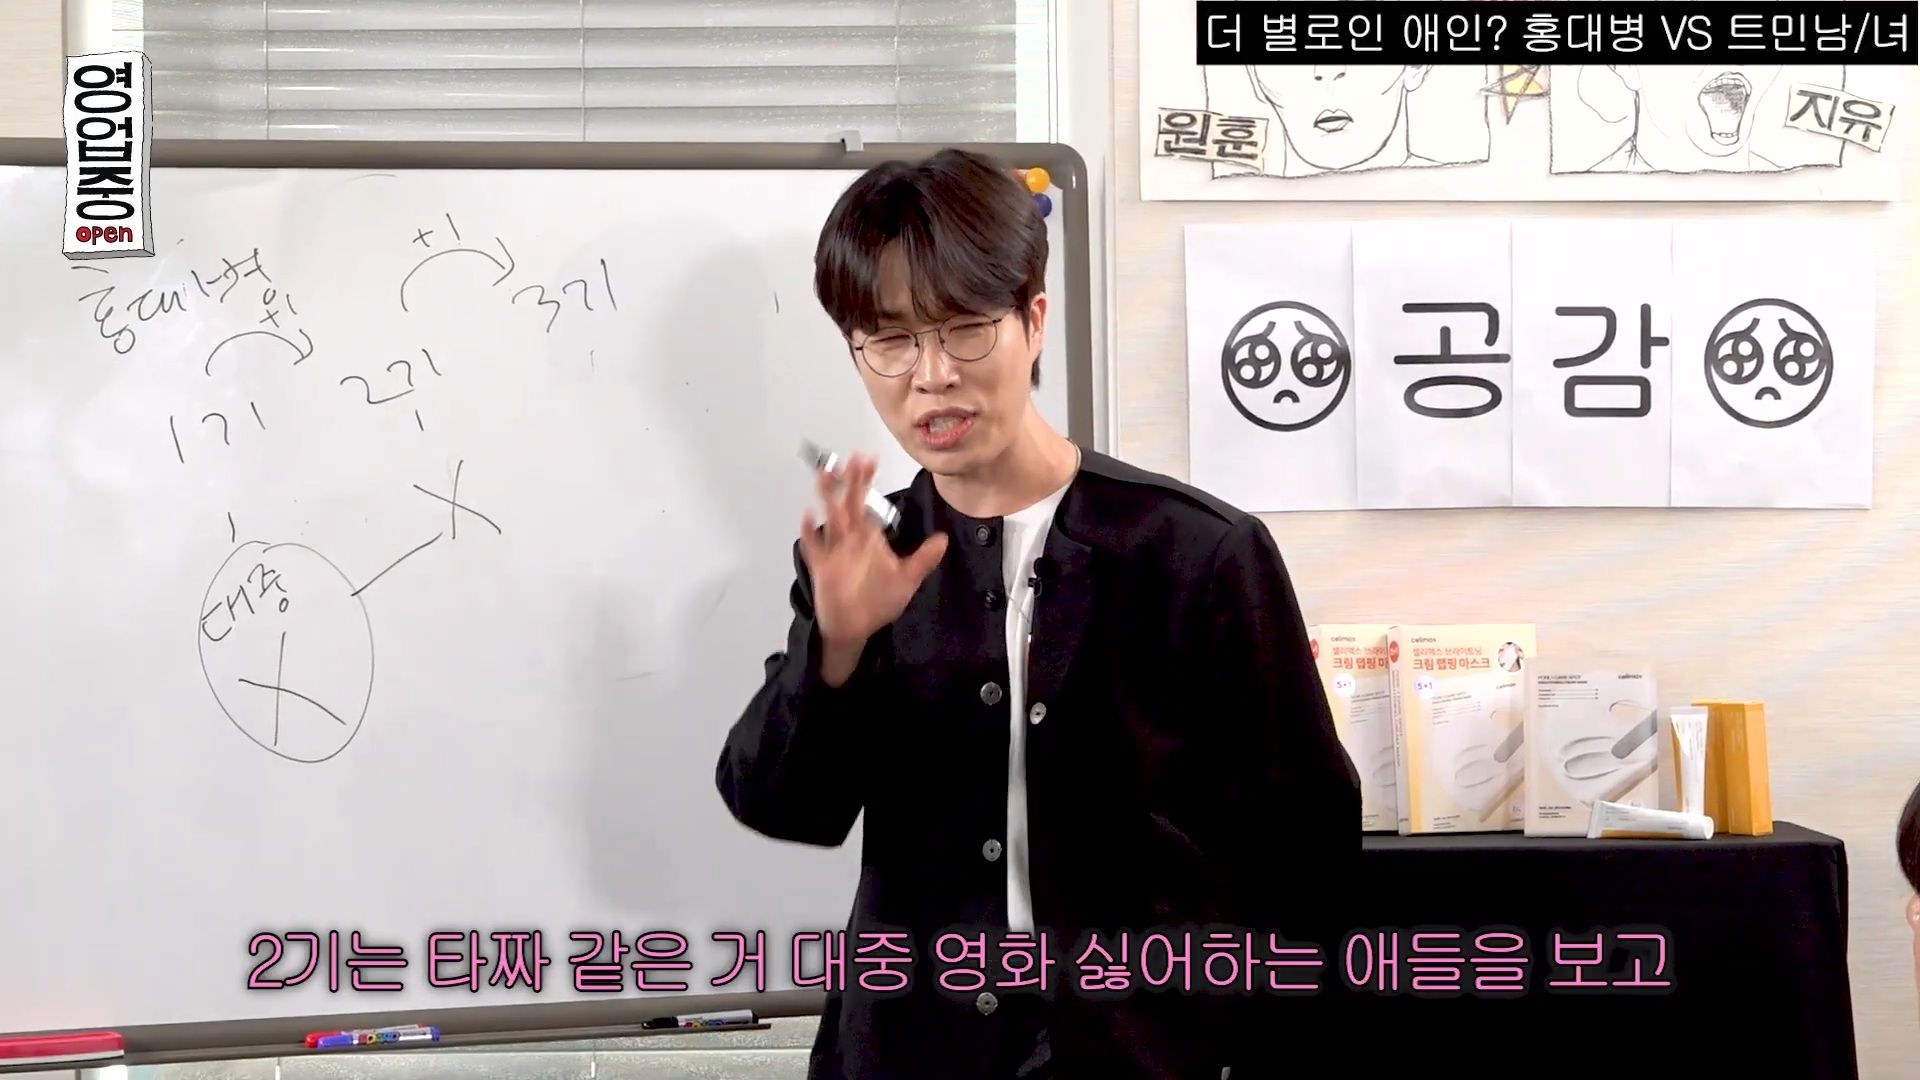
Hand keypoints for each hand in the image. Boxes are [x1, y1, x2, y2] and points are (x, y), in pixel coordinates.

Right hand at [797, 454, 948, 673]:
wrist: (855, 627)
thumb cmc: (877, 601)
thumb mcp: (906, 580)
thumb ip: (923, 560)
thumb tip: (943, 540)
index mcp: (868, 538)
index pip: (867, 503)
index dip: (867, 482)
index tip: (869, 460)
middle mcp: (850, 540)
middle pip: (849, 504)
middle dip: (851, 481)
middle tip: (853, 458)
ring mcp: (835, 552)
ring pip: (831, 519)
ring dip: (827, 497)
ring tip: (825, 474)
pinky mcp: (822, 568)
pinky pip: (814, 548)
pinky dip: (810, 532)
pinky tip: (808, 516)